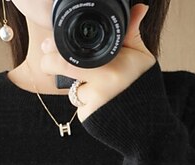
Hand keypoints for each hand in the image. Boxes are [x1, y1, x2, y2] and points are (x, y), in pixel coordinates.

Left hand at [40, 4, 156, 122]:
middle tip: (50, 61)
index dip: (52, 53)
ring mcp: (92, 105)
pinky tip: (100, 102)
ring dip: (78, 86)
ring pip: (72, 89)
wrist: (147, 123)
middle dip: (52, 65)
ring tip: (98, 86)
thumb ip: (130, 33)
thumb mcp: (140, 57)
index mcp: (110, 69)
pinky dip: (85, 101)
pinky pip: (79, 104)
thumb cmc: (143, 87)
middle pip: (62, 71)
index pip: (67, 59)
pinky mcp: (87, 119)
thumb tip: (138, 8)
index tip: (47, 47)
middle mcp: (99, 89)